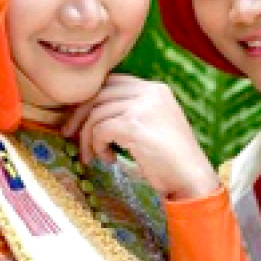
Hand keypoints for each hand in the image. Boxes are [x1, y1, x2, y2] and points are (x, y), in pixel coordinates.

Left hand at [61, 74, 218, 199]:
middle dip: (79, 115)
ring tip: (93, 155)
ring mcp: (142, 107)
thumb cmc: (170, 158)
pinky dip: (97, 146)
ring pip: (96, 113)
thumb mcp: (153, 125)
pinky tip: (109, 159)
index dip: (91, 99)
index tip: (79, 118)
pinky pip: (100, 130)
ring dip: (88, 137)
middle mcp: (150, 92)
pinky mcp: (134, 125)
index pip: (112, 82)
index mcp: (155, 89)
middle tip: (68, 134)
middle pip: (99, 94)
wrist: (192, 178)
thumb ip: (130, 111)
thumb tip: (91, 112)